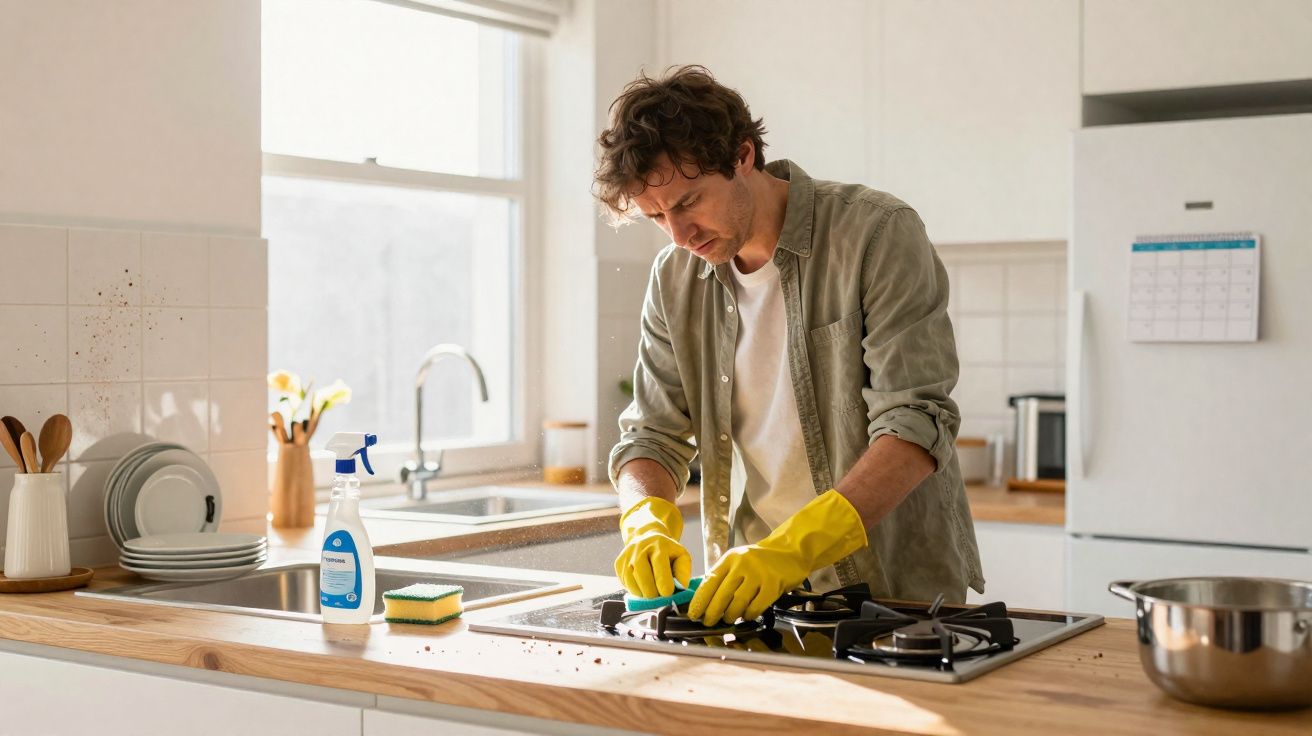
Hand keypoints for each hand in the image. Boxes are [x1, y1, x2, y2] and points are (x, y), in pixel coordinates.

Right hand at [614, 496, 691, 598]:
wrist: (647, 537)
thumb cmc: (668, 552)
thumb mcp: (681, 556)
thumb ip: (683, 572)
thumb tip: (680, 588)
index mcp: (659, 546)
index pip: (661, 572)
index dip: (666, 588)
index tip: (669, 594)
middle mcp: (640, 549)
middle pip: (646, 583)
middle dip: (655, 595)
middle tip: (661, 595)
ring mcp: (627, 556)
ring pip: (634, 586)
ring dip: (645, 595)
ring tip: (653, 591)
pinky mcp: (619, 564)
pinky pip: (626, 585)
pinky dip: (635, 590)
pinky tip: (643, 585)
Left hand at [688, 490, 866, 624]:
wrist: (790, 552)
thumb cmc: (760, 560)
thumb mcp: (737, 561)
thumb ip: (721, 576)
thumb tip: (700, 596)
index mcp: (730, 558)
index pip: (709, 581)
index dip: (699, 600)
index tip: (693, 613)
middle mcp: (742, 564)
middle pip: (721, 595)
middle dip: (712, 612)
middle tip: (708, 622)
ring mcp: (758, 574)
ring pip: (737, 603)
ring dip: (730, 615)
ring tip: (729, 618)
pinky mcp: (773, 585)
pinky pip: (755, 607)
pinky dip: (748, 615)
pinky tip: (746, 615)